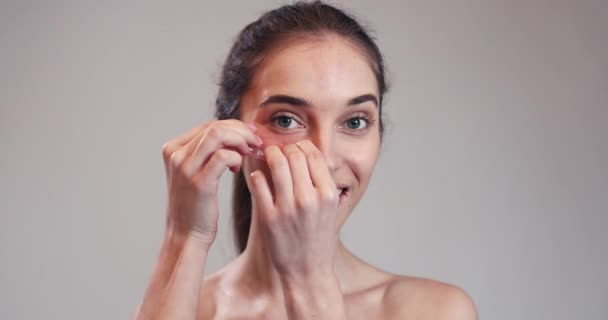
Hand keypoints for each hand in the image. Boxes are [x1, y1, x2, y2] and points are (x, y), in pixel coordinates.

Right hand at [161, 120, 261, 245]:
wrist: (186, 236)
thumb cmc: (196, 205)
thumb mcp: (196, 172)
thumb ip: (209, 151)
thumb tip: (238, 131)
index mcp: (173, 149)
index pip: (209, 125)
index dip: (234, 127)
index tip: (250, 138)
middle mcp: (175, 154)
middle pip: (215, 126)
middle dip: (241, 132)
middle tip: (255, 144)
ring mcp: (184, 167)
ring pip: (219, 135)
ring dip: (241, 141)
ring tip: (248, 154)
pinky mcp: (198, 181)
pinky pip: (224, 156)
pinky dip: (237, 158)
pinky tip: (236, 169)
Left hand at [248, 140, 340, 277]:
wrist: (308, 272)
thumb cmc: (319, 239)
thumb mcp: (329, 209)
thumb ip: (320, 183)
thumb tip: (306, 155)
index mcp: (328, 194)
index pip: (313, 154)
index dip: (301, 146)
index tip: (294, 148)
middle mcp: (309, 199)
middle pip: (294, 154)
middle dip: (284, 148)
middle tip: (277, 150)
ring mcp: (288, 208)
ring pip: (276, 163)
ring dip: (269, 155)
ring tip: (267, 157)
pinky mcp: (269, 218)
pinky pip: (259, 184)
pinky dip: (258, 176)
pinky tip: (259, 178)